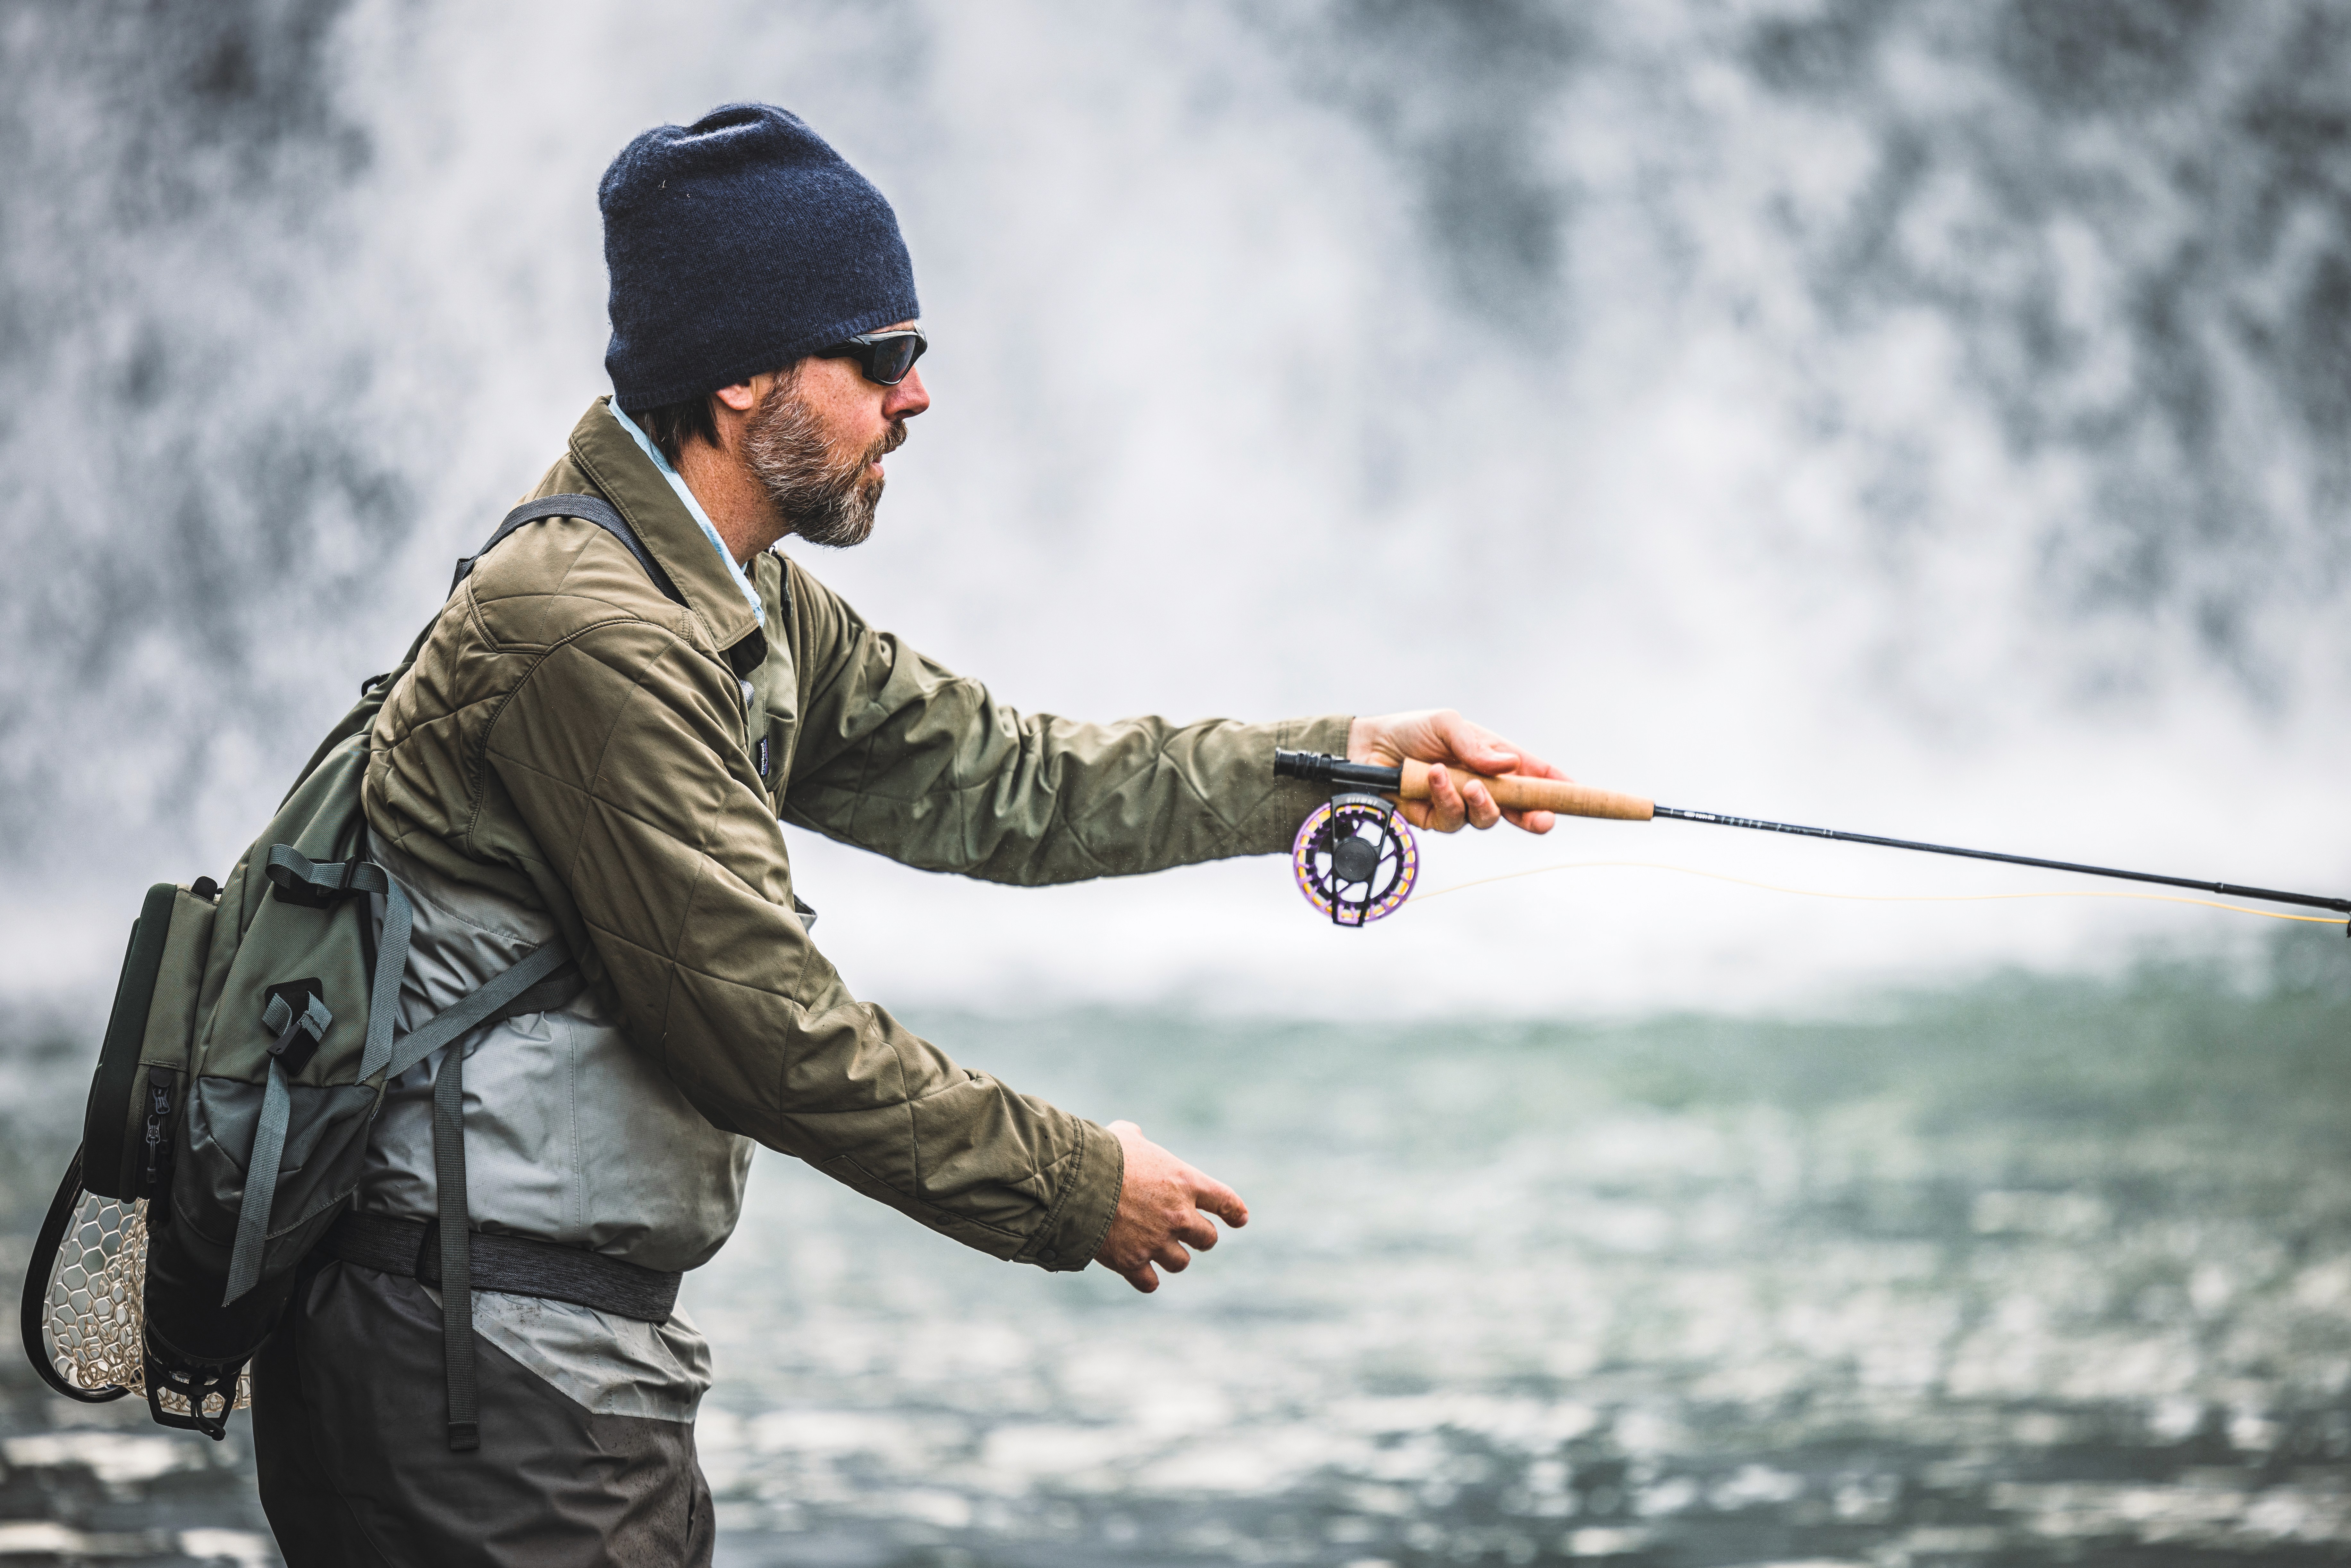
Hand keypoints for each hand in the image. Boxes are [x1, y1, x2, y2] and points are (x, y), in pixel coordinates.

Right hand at [1093, 1120, 1247, 1293]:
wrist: (1075, 1182)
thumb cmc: (1101, 1153)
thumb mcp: (1125, 1137)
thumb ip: (1137, 1139)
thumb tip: (1132, 1136)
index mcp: (1185, 1181)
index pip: (1225, 1200)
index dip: (1235, 1212)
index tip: (1240, 1219)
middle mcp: (1178, 1215)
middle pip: (1207, 1238)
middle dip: (1198, 1236)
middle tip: (1185, 1233)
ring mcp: (1157, 1241)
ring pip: (1181, 1262)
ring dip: (1172, 1256)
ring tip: (1155, 1249)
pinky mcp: (1132, 1262)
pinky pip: (1150, 1282)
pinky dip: (1146, 1278)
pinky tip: (1140, 1272)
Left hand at [1349, 709, 1567, 833]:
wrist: (1367, 748)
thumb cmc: (1411, 731)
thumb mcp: (1448, 724)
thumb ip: (1478, 746)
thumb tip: (1509, 763)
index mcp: (1494, 759)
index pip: (1533, 774)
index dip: (1557, 786)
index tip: (1577, 795)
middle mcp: (1482, 785)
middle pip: (1519, 809)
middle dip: (1535, 815)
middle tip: (1542, 819)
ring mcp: (1460, 804)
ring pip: (1486, 818)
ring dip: (1482, 802)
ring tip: (1468, 783)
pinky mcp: (1435, 819)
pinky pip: (1452, 819)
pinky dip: (1446, 798)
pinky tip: (1434, 778)